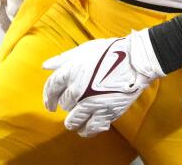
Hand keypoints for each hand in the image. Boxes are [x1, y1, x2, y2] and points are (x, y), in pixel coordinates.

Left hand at [42, 30, 164, 136]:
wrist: (136, 61)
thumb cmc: (110, 52)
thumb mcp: (84, 50)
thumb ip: (63, 59)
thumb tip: (45, 66)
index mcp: (71, 71)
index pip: (51, 88)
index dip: (48, 97)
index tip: (50, 104)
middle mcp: (78, 89)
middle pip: (64, 104)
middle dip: (66, 104)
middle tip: (73, 103)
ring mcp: (91, 102)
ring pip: (73, 120)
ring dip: (72, 121)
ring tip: (75, 120)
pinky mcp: (105, 112)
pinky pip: (90, 128)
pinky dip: (86, 130)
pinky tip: (86, 128)